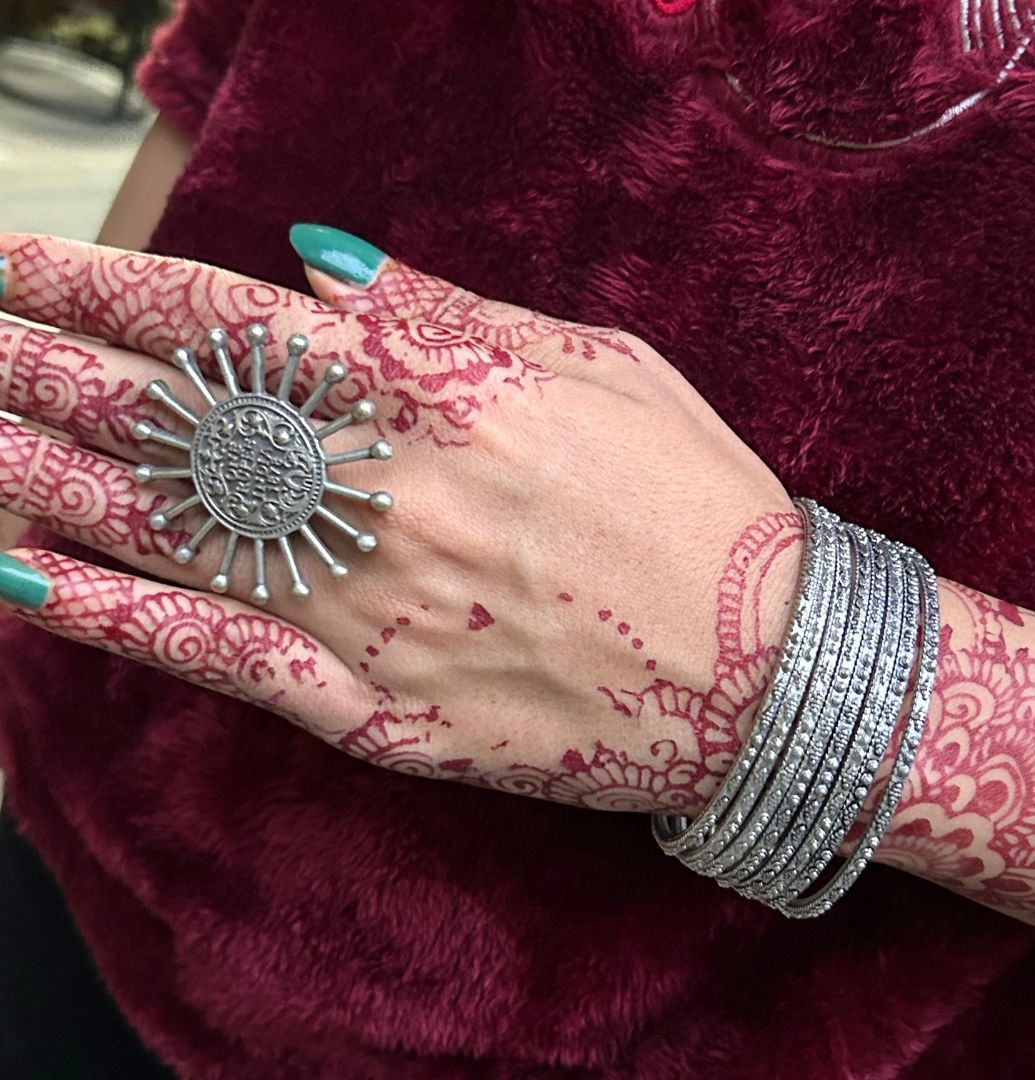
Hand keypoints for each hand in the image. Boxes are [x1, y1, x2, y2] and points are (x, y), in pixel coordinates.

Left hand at [0, 230, 801, 812]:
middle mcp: (391, 493)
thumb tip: (325, 265)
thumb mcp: (601, 361)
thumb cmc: (697, 500)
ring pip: (175, 534)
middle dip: (48, 372)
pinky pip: (229, 659)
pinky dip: (121, 621)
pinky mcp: (387, 707)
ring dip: (52, 479)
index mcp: (446, 393)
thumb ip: (453, 311)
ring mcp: (378, 608)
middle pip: (180, 421)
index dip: (108, 286)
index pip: (232, 323)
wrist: (766, 667)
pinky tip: (29, 585)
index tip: (22, 263)